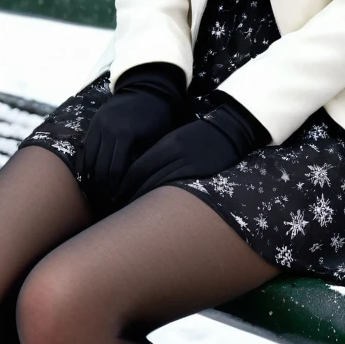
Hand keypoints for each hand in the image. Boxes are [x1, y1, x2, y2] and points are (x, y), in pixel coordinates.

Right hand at [77, 62, 185, 211]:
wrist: (147, 88)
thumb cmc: (159, 116)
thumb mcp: (159, 137)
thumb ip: (147, 160)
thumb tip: (139, 188)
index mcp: (127, 134)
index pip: (116, 171)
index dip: (116, 190)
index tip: (118, 203)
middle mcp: (109, 129)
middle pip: (100, 169)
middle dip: (103, 190)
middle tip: (107, 204)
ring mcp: (99, 125)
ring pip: (90, 161)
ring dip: (92, 180)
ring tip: (98, 196)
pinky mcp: (93, 123)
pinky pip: (86, 150)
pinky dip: (85, 166)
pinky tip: (89, 180)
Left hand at [111, 93, 270, 206]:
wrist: (230, 130)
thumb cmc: (200, 137)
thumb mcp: (177, 141)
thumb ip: (159, 156)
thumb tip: (137, 178)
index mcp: (167, 143)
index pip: (137, 167)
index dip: (123, 184)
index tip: (114, 196)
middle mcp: (175, 153)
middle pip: (144, 178)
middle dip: (128, 194)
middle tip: (117, 208)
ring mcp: (189, 163)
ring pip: (158, 185)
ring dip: (142, 200)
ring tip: (131, 213)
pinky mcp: (201, 172)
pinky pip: (175, 189)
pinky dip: (162, 200)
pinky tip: (155, 210)